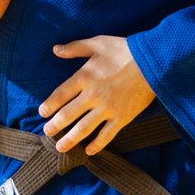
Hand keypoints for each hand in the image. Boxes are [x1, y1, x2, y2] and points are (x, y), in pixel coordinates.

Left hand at [39, 36, 156, 154]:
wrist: (152, 61)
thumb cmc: (124, 50)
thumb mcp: (97, 43)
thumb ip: (75, 48)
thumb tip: (55, 49)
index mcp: (84, 77)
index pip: (60, 95)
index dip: (49, 105)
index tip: (42, 113)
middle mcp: (92, 95)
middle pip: (68, 115)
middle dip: (55, 126)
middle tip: (47, 132)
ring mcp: (107, 109)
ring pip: (84, 129)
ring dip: (70, 139)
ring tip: (60, 147)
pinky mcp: (122, 117)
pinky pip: (107, 135)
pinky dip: (97, 145)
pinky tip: (89, 151)